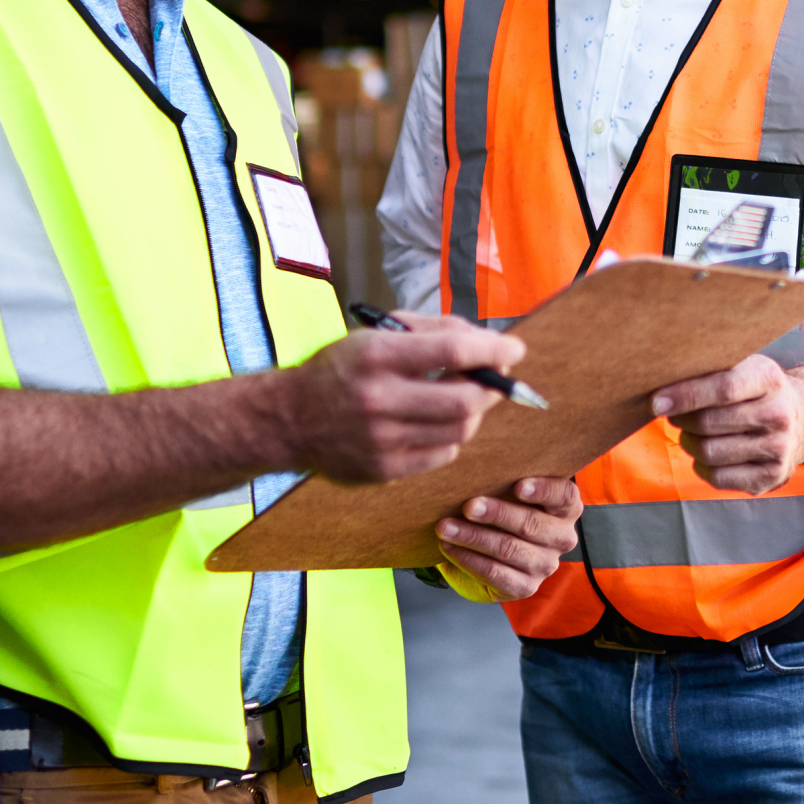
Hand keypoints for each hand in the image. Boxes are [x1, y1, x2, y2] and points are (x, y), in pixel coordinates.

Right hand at [272, 318, 527, 482]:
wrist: (288, 418)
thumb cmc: (341, 369)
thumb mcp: (375, 334)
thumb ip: (432, 332)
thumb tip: (487, 343)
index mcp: (376, 355)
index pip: (452, 351)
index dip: (493, 350)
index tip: (515, 350)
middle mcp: (378, 399)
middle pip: (464, 401)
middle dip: (492, 389)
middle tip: (495, 379)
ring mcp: (380, 440)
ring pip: (459, 431)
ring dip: (473, 413)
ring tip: (463, 399)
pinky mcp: (382, 471)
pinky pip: (442, 455)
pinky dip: (451, 438)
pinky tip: (435, 425)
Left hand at [435, 477, 582, 599]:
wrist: (489, 552)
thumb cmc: (500, 509)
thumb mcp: (508, 492)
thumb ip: (504, 480)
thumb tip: (474, 466)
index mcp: (566, 508)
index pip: (564, 496)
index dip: (543, 490)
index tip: (518, 486)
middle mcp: (562, 537)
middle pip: (532, 524)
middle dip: (497, 514)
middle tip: (468, 506)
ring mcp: (545, 565)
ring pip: (509, 549)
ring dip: (474, 537)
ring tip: (446, 527)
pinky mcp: (526, 587)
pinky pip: (495, 573)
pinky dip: (469, 559)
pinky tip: (450, 548)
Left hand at [652, 355, 803, 494]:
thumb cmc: (761, 391)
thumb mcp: (746, 367)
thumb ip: (711, 371)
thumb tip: (662, 382)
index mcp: (769, 379)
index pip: (723, 388)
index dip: (685, 395)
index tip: (657, 402)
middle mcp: (778, 414)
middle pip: (709, 423)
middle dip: (681, 420)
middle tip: (673, 414)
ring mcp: (777, 449)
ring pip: (709, 452)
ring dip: (689, 442)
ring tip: (691, 433)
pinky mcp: (771, 477)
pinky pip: (718, 477)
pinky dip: (701, 466)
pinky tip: (707, 453)